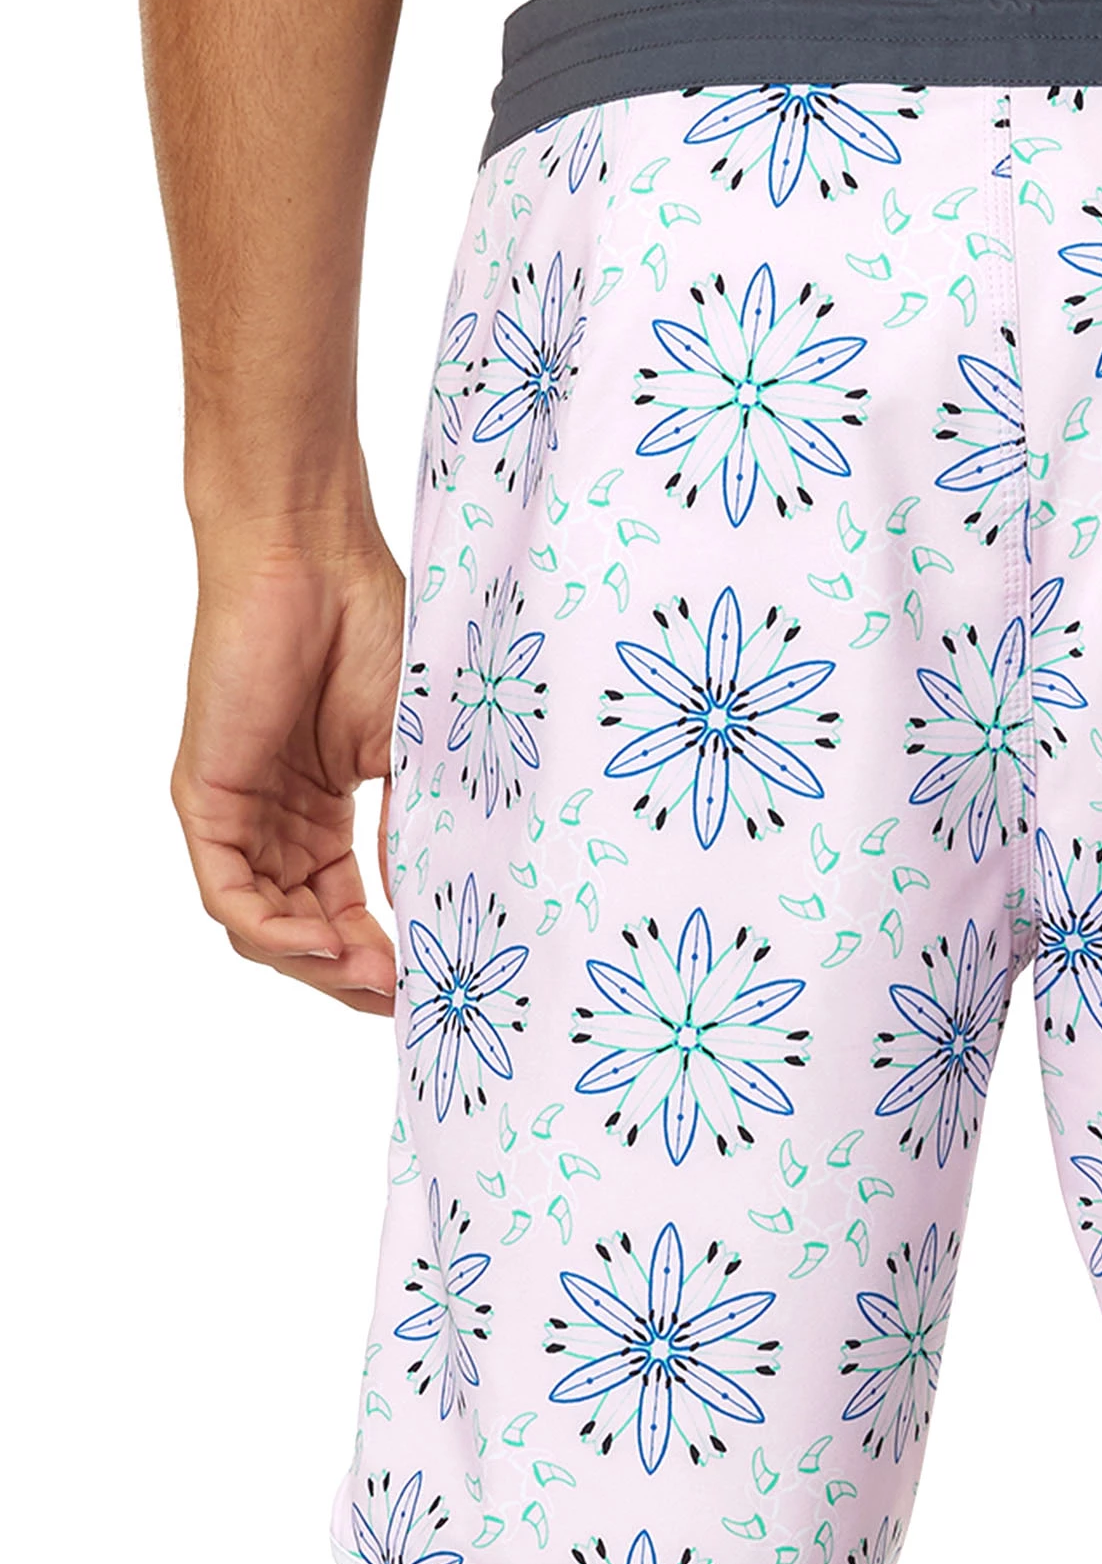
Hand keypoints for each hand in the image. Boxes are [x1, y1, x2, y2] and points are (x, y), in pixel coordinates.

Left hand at [173, 517, 404, 1011]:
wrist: (314, 560)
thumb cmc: (373, 629)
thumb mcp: (413, 750)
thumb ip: (413, 829)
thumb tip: (428, 909)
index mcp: (324, 812)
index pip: (346, 910)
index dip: (386, 956)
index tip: (434, 987)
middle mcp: (276, 822)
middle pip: (305, 932)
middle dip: (353, 976)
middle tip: (405, 1003)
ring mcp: (239, 814)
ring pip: (266, 928)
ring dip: (319, 965)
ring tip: (376, 981)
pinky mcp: (205, 799)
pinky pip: (229, 897)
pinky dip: (275, 932)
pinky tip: (326, 944)